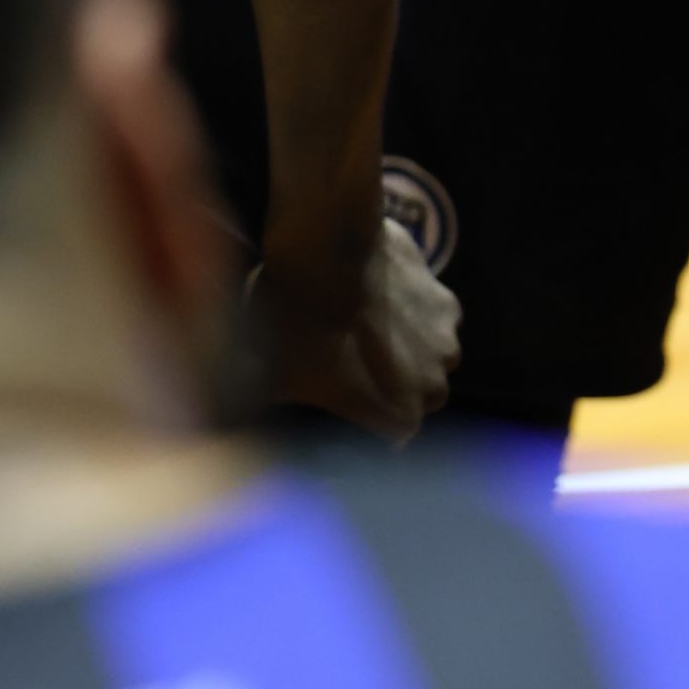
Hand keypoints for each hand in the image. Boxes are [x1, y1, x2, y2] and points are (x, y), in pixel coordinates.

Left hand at [259, 217, 462, 442]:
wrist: (324, 250)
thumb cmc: (294, 320)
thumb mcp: (268, 378)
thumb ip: (266, 409)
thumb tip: (240, 426)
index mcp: (396, 417)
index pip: (391, 438)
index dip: (366, 421)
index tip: (341, 404)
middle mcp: (432, 389)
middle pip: (421, 401)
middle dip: (397, 389)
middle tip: (355, 364)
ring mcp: (445, 344)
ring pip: (433, 361)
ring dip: (412, 353)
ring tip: (370, 328)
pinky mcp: (448, 306)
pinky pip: (438, 323)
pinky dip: (418, 316)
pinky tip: (384, 298)